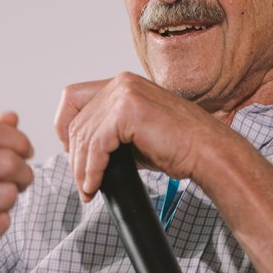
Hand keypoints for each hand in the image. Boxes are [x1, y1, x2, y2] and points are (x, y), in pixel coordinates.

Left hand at [55, 73, 224, 201]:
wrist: (207, 152)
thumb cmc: (178, 146)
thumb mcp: (134, 134)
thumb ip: (109, 133)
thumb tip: (82, 153)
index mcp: (122, 84)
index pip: (73, 97)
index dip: (64, 125)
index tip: (71, 151)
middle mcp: (121, 83)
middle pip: (76, 121)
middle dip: (75, 157)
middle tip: (82, 182)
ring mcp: (125, 93)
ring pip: (84, 136)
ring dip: (82, 169)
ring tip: (88, 189)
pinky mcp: (129, 110)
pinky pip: (97, 145)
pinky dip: (92, 169)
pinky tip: (95, 184)